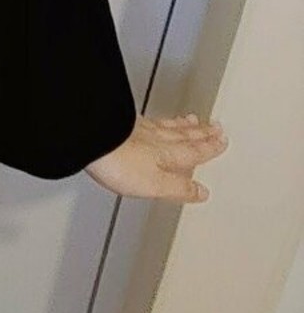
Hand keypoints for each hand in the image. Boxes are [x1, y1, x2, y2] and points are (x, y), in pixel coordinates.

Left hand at [84, 113, 227, 201]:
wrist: (90, 139)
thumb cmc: (118, 162)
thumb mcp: (155, 185)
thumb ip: (179, 188)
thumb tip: (201, 191)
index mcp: (167, 155)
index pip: (194, 152)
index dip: (209, 148)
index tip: (222, 141)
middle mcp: (155, 139)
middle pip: (184, 135)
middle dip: (201, 133)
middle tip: (215, 127)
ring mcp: (138, 129)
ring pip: (168, 126)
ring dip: (183, 125)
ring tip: (192, 121)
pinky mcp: (121, 124)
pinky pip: (149, 121)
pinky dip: (159, 121)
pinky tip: (155, 121)